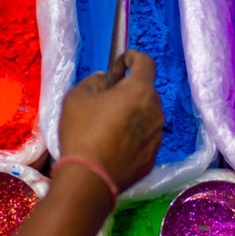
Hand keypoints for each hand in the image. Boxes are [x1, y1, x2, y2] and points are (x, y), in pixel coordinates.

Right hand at [59, 50, 163, 191]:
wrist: (89, 178)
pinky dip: (134, 136)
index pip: (146, 62)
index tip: (121, 62)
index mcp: (139, 90)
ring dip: (133, 113)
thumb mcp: (77, 97)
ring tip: (110, 125)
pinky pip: (145, 138)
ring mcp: (157, 136)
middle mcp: (155, 111)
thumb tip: (105, 80)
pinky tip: (115, 146)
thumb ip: (94, 81)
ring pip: (148, 115)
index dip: (133, 57)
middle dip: (130, 90)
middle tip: (108, 98)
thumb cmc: (81, 132)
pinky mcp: (152, 157)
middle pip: (147, 91)